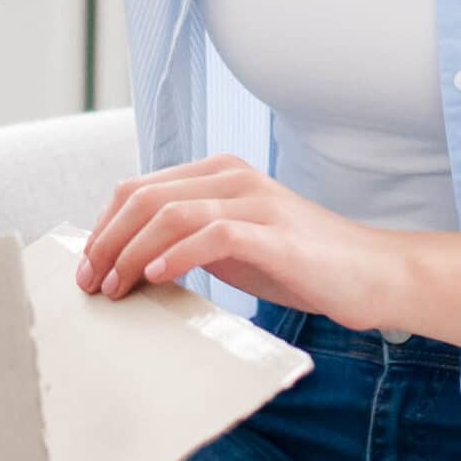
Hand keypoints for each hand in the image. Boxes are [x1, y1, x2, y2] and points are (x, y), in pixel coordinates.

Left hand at [76, 154, 422, 330]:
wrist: (372, 274)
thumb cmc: (299, 263)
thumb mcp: (232, 244)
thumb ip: (188, 238)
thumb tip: (127, 261)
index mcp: (217, 173)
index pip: (138, 189)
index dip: (104, 227)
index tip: (87, 268)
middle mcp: (232, 177)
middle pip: (144, 198)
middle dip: (107, 241)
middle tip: (91, 284)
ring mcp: (256, 202)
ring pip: (170, 213)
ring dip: (131, 252)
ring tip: (117, 287)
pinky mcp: (275, 234)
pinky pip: (213, 234)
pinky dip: (177, 254)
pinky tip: (157, 277)